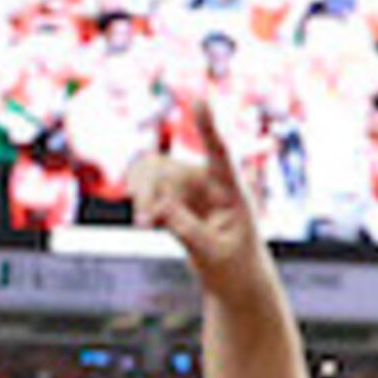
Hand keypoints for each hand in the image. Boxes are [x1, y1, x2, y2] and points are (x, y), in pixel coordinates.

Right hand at [129, 107, 268, 291]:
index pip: (221, 153)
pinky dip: (142, 202)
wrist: (233, 279)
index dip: (208, 126)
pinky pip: (147, 189)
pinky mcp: (175, 200)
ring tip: (145, 226)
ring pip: (151, 176)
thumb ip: (187, 229)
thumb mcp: (213, 253)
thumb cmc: (234, 266)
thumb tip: (158, 206)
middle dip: (148, 191)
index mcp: (233, 190)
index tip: (199, 98)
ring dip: (142, 196)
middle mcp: (209, 182)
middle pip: (167, 170)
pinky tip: (146, 223)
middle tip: (144, 223)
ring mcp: (190, 189)